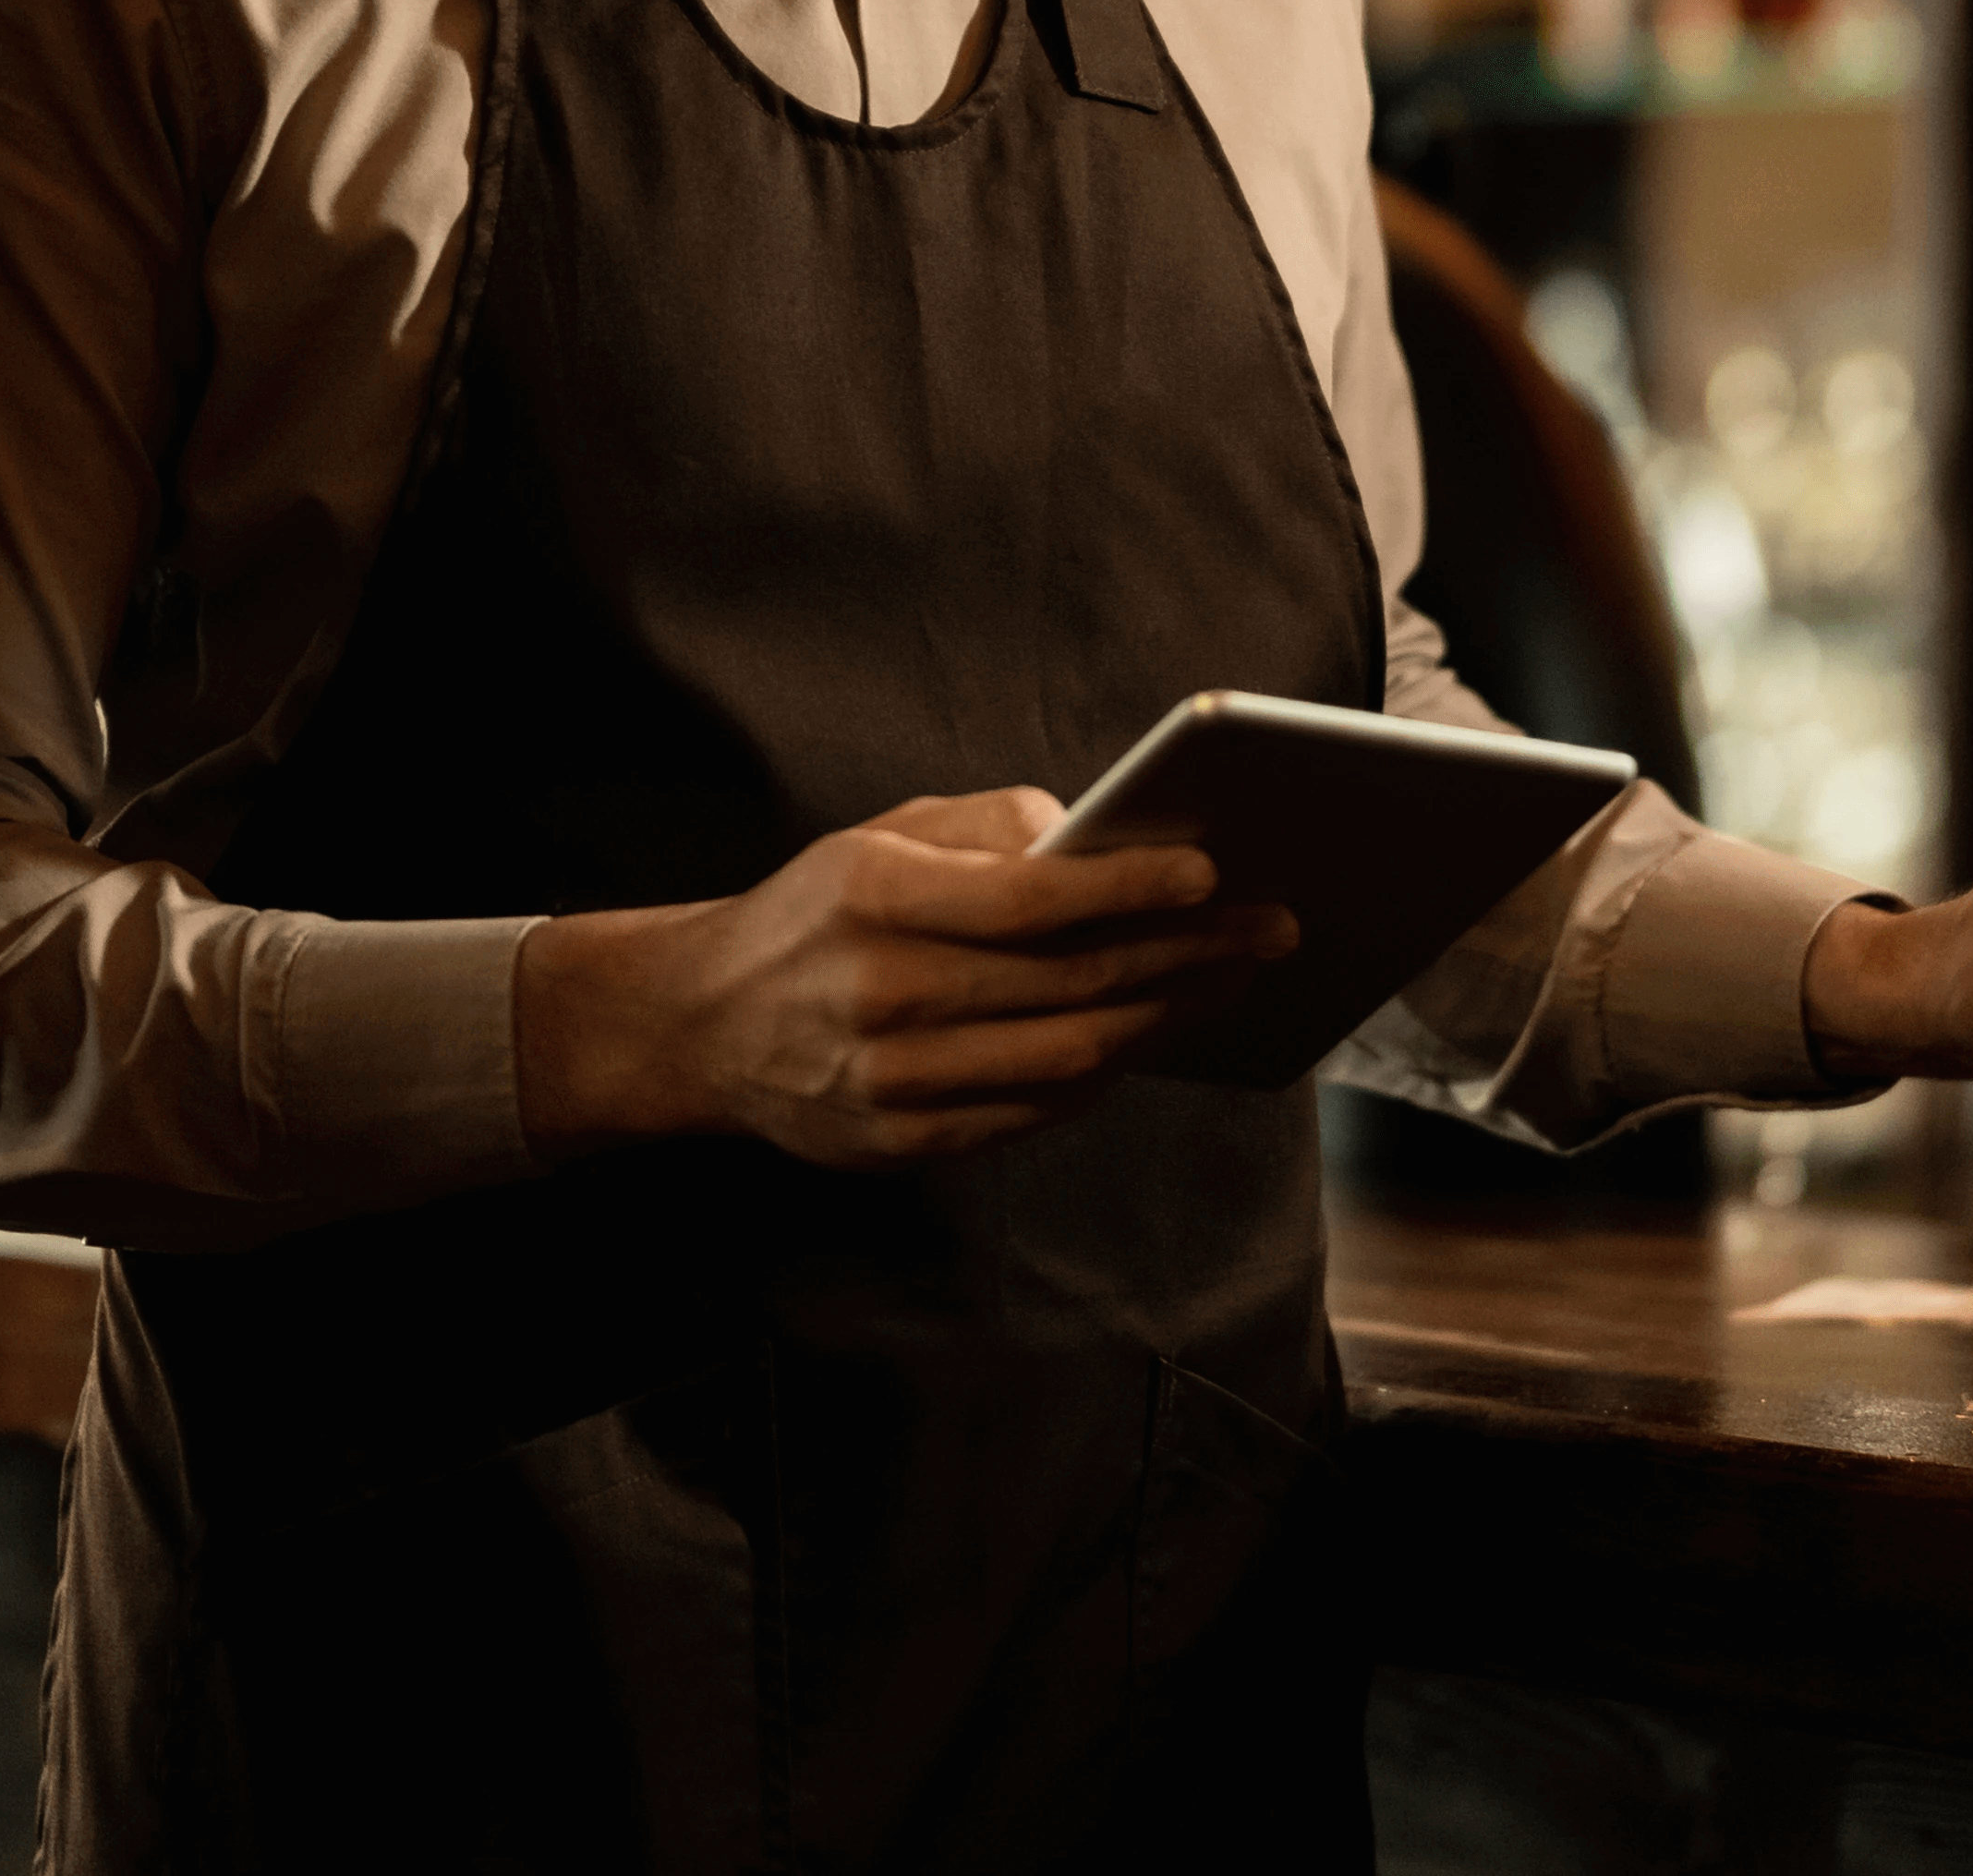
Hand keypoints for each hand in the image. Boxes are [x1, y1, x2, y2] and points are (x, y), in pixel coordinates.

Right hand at [512, 787, 1295, 1168]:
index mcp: (874, 900)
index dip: (1128, 889)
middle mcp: (879, 998)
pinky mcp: (901, 1145)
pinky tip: (1152, 1033)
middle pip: (1068, 986)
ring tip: (1231, 979)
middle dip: (1185, 955)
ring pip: (1065, 1061)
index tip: (1212, 873)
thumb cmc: (818, 910)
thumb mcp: (882, 834)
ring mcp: (888, 1086)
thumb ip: (992, 827)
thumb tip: (1102, 838)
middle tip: (1271, 927)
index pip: (1029, 901)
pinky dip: (1104, 1075)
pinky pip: (1032, 1113)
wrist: (701, 1025)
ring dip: (1164, 1019)